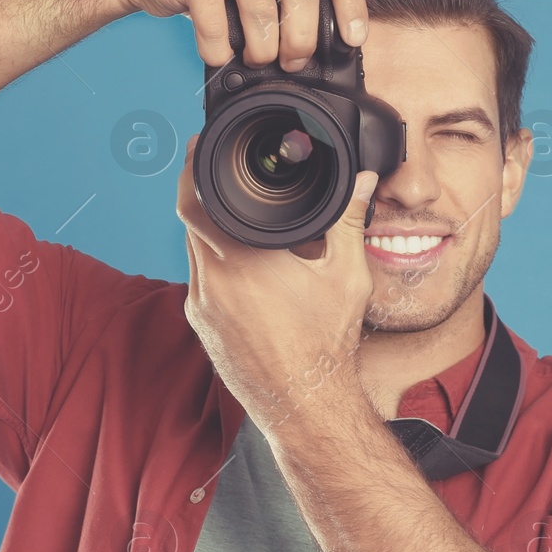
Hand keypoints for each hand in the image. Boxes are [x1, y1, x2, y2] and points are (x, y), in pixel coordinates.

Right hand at [110, 0, 368, 71]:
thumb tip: (316, 54)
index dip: (351, 3)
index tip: (353, 39)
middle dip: (301, 40)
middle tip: (292, 62)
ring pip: (261, 12)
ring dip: (260, 50)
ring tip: (253, 59)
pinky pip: (216, 26)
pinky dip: (218, 52)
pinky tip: (218, 54)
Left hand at [177, 133, 379, 436]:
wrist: (307, 405)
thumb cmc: (327, 345)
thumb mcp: (346, 275)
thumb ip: (349, 219)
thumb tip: (361, 179)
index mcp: (241, 262)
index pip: (195, 200)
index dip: (194, 167)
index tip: (201, 146)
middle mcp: (210, 284)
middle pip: (190, 222)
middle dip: (203, 195)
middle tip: (218, 172)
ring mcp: (201, 308)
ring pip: (192, 252)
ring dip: (208, 231)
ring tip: (236, 217)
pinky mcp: (202, 327)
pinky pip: (199, 281)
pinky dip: (213, 263)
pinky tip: (240, 264)